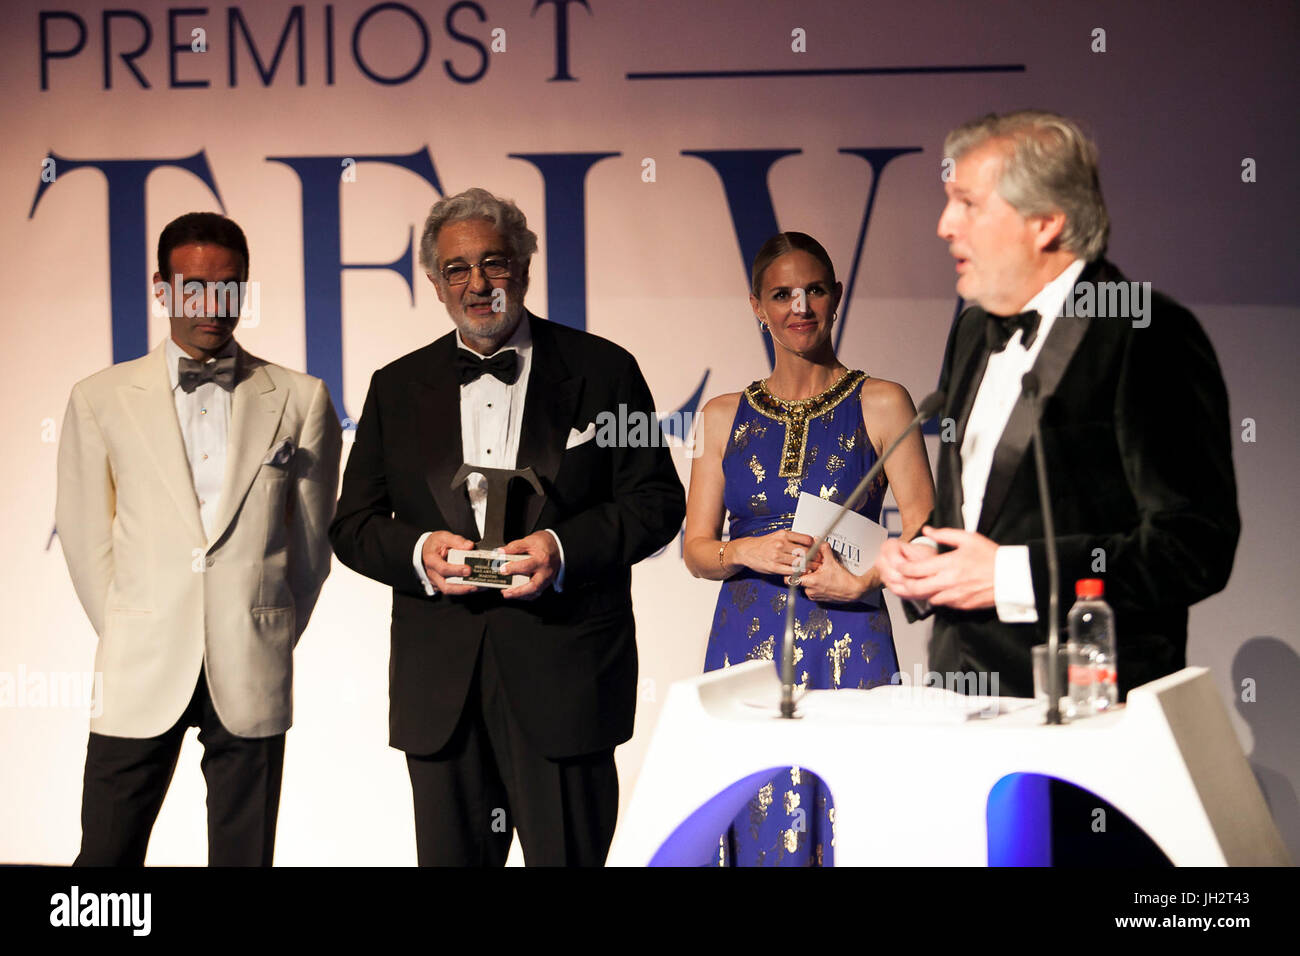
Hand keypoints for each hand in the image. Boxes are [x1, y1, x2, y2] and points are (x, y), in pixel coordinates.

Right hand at [421, 531, 479, 595]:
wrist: (426, 549)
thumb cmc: (434, 544)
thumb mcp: (443, 537)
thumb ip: (456, 540)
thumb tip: (469, 546)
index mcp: (432, 560)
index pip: (443, 569)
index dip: (456, 571)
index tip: (468, 569)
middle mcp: (432, 573)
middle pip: (445, 586)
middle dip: (462, 587)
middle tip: (476, 585)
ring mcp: (435, 581)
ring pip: (449, 590)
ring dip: (464, 590)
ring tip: (478, 587)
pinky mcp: (440, 585)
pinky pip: (451, 589)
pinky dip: (463, 589)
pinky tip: (474, 586)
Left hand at [499, 531, 561, 599]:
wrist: (556, 547)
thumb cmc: (544, 544)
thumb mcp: (529, 541)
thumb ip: (515, 547)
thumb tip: (501, 552)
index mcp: (542, 559)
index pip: (527, 566)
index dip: (513, 568)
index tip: (502, 569)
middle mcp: (546, 571)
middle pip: (533, 586)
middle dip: (518, 591)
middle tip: (506, 591)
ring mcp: (546, 579)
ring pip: (534, 593)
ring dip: (520, 596)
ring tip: (508, 594)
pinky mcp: (545, 584)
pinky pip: (536, 594)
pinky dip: (525, 596)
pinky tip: (516, 594)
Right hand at [732, 530, 819, 576]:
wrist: (747, 550)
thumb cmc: (763, 544)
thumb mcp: (777, 536)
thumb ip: (792, 539)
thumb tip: (809, 542)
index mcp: (784, 535)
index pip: (806, 539)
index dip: (815, 546)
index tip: (818, 550)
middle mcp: (781, 544)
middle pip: (805, 552)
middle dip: (815, 558)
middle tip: (819, 562)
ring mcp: (777, 556)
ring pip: (800, 562)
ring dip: (809, 567)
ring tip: (813, 568)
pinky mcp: (774, 567)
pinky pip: (791, 571)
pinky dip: (799, 573)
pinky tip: (802, 572)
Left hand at [785, 542, 866, 602]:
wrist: (853, 591)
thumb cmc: (844, 580)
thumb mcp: (832, 562)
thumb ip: (823, 549)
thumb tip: (817, 540)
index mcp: (810, 582)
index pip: (791, 577)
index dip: (794, 569)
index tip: (798, 565)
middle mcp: (810, 590)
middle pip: (798, 579)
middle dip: (803, 572)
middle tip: (811, 567)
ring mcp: (813, 595)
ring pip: (804, 585)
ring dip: (809, 578)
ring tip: (818, 573)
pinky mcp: (818, 598)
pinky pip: (811, 590)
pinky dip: (814, 584)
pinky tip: (822, 579)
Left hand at [879, 525, 997, 609]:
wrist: (1012, 578)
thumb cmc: (992, 557)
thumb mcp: (968, 538)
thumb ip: (944, 534)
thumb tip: (927, 530)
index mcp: (948, 564)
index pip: (915, 570)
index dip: (902, 569)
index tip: (900, 565)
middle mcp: (948, 582)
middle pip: (915, 588)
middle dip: (904, 584)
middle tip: (902, 578)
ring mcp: (954, 596)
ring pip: (926, 598)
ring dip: (920, 592)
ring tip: (918, 583)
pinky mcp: (961, 605)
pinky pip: (942, 603)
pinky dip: (936, 597)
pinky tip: (937, 590)